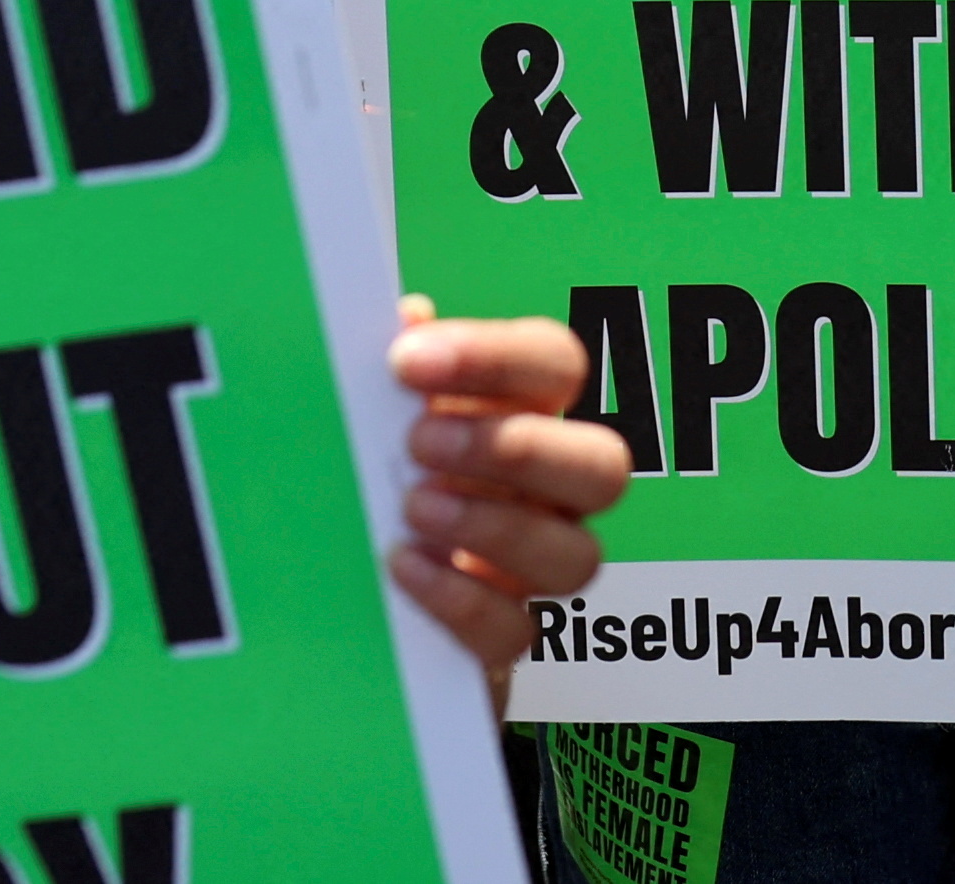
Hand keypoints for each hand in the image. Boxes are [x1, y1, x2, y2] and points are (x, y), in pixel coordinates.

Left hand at [382, 298, 625, 698]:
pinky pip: (516, 632)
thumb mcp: (378, 411)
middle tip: (421, 441)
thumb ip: (397, 368)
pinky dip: (461, 601)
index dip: (491, 357)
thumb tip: (408, 317)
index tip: (405, 360)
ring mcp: (536, 568)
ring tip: (413, 509)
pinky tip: (406, 568)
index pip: (554, 365)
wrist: (350, 586)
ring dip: (495, 528)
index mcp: (528, 414)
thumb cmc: (380, 472)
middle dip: (514, 451)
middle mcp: (553, 492)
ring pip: (577, 557)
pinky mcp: (501, 638)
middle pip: (604, 466)